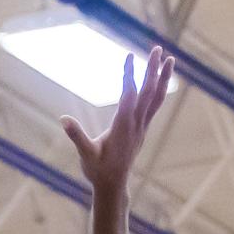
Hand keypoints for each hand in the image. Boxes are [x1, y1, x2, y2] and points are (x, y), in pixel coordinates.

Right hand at [61, 47, 174, 191]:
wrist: (113, 184)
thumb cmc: (97, 170)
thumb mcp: (85, 154)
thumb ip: (76, 136)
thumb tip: (63, 119)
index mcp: (122, 127)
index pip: (129, 95)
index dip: (129, 75)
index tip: (129, 56)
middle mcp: (136, 124)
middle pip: (149, 92)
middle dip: (153, 70)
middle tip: (157, 49)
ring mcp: (142, 126)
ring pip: (156, 97)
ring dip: (163, 77)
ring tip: (169, 58)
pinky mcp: (142, 128)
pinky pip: (155, 105)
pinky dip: (159, 89)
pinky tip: (160, 80)